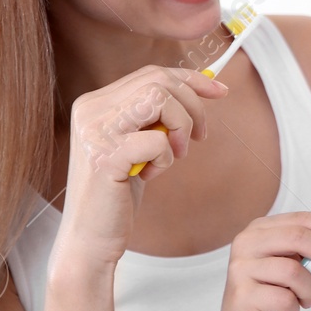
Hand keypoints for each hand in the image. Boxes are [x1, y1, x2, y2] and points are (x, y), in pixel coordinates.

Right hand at [58, 66, 227, 265]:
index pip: (152, 73)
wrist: (90, 237)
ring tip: (174, 155)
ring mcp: (95, 131)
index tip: (220, 92)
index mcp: (96, 102)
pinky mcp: (105, 157)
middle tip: (198, 138)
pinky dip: (166, 158)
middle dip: (193, 107)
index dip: (191, 79)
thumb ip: (159, 114)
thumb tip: (205, 83)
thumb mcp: (140, 143)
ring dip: (180, 127)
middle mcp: (90, 109)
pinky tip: (150, 175)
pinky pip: (157, 140)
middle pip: (159, 81)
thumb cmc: (118, 192)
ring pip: (159, 99)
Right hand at [221, 212, 310, 310]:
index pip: (300, 220)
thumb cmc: (273, 291)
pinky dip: (293, 310)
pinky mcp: (242, 296)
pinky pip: (283, 300)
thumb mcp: (292, 262)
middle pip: (298, 238)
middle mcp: (247, 244)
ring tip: (304, 300)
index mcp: (260, 229)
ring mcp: (241, 269)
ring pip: (293, 272)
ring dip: (309, 291)